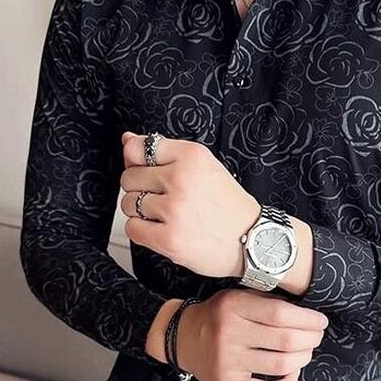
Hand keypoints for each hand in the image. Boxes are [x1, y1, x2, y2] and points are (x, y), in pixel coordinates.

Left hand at [119, 132, 259, 277]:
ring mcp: (174, 210)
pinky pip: (132, 229)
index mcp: (191, 155)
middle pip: (129, 178)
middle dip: (140, 189)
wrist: (254, 241)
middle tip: (165, 199)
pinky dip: (142, 231)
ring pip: (128, 204)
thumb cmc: (229, 206)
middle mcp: (181, 179)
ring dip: (141, 212)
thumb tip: (127, 140)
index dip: (138, 162)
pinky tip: (162, 230)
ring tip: (167, 216)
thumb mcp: (204, 167)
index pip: (137, 148)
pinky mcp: (169, 239)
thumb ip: (164, 153)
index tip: (151, 172)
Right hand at [163, 288, 328, 380]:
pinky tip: (291, 374)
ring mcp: (228, 361)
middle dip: (311, 338)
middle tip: (316, 336)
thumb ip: (267, 302)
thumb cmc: (219, 315)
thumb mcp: (238, 296)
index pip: (281, 313)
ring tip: (305, 352)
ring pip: (281, 365)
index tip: (320, 321)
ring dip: (303, 358)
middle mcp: (229, 333)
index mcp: (234, 306)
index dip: (308, 319)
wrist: (182, 337)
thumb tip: (307, 314)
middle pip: (285, 340)